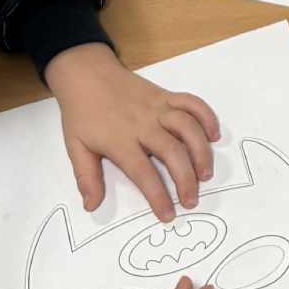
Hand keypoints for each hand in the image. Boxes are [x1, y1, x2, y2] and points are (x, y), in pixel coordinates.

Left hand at [48, 43, 221, 221]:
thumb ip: (86, 178)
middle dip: (186, 180)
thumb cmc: (81, 113)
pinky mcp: (166, 96)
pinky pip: (192, 103)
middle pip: (172, 152)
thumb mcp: (75, 147)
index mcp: (120, 140)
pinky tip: (213, 136)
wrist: (86, 73)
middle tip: (192, 200)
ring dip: (201, 152)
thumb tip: (92, 206)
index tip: (168, 215)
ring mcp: (157, 107)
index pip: (143, 173)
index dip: (158, 196)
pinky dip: (207, 117)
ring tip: (206, 174)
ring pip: (188, 128)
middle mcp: (143, 124)